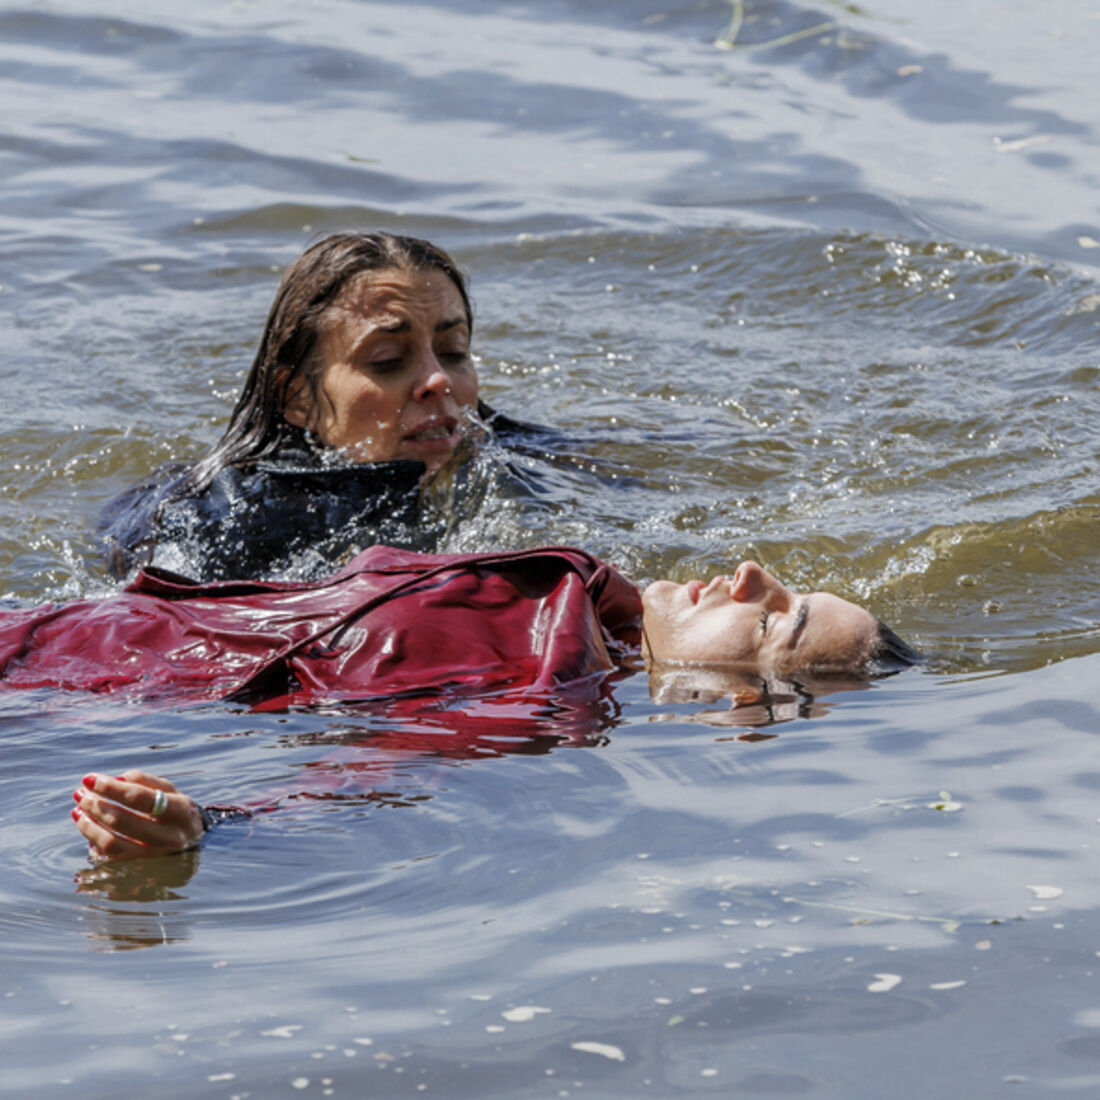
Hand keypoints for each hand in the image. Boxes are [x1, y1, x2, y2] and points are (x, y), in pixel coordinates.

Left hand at [72, 770, 204, 860]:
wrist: (193, 839)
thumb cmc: (175, 808)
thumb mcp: (169, 789)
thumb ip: (143, 780)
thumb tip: (113, 780)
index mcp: (180, 811)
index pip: (140, 798)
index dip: (112, 788)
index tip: (90, 778)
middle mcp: (170, 836)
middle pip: (123, 822)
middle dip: (96, 806)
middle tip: (80, 794)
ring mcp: (155, 855)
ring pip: (113, 844)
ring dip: (89, 826)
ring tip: (78, 810)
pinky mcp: (142, 866)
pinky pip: (111, 857)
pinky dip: (94, 842)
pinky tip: (87, 827)